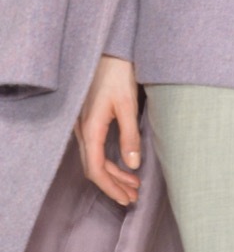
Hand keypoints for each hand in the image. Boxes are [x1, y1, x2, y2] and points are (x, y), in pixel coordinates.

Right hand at [74, 55, 140, 205]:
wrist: (108, 51)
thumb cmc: (117, 74)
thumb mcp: (128, 104)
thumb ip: (130, 135)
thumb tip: (133, 165)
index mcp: (90, 129)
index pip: (96, 170)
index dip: (111, 188)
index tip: (126, 199)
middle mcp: (83, 131)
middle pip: (95, 168)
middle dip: (113, 185)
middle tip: (133, 197)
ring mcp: (83, 126)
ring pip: (96, 159)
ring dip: (113, 174)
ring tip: (134, 185)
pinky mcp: (89, 120)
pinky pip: (96, 148)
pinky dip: (110, 160)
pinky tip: (124, 164)